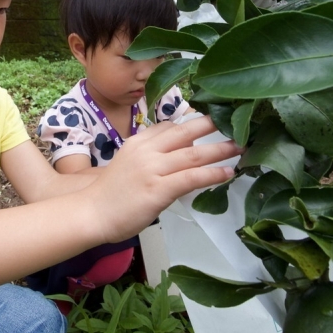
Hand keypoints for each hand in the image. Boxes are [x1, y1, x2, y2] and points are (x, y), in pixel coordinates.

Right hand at [86, 115, 238, 243]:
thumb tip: (180, 151)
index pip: (170, 126)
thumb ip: (152, 154)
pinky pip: (191, 177)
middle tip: (236, 120)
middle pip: (185, 132)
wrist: (91, 213)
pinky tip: (228, 172)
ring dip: (220, 149)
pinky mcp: (158, 189)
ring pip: (193, 154)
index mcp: (139, 142)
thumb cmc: (111, 194)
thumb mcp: (130, 163)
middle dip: (212, 125)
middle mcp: (147, 150)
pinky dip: (212, 173)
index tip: (215, 118)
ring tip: (241, 146)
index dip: (194, 121)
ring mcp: (152, 169)